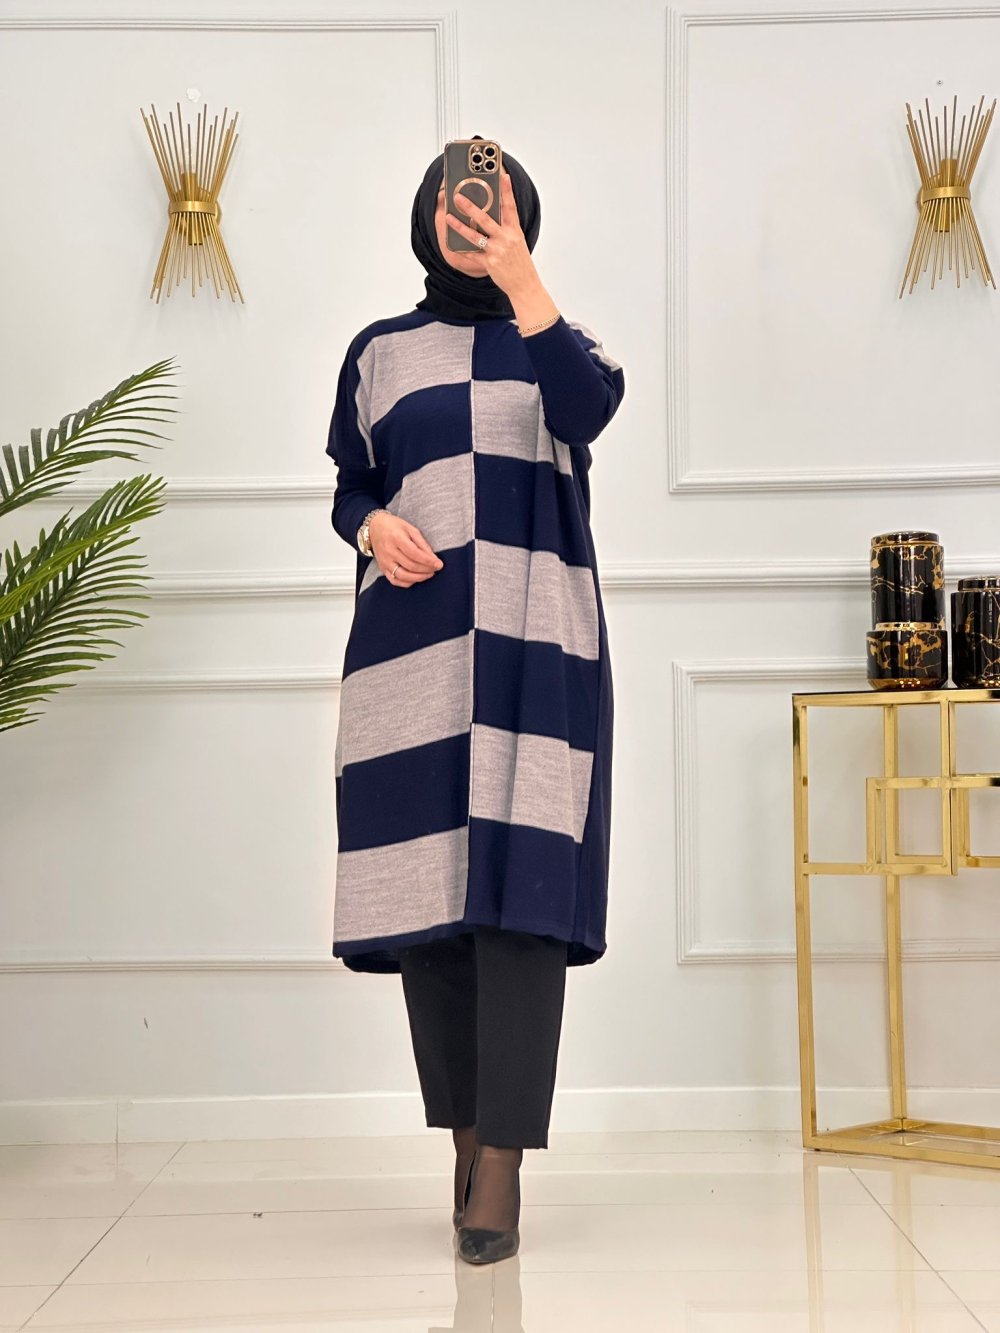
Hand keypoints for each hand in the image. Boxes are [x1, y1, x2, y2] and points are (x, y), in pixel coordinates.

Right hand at [369, 511, 443, 587]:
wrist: (374, 528)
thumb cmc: (393, 526)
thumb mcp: (410, 528)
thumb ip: (421, 543)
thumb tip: (432, 557)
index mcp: (397, 538)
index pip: (415, 554)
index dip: (428, 561)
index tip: (439, 564)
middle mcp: (389, 551)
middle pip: (411, 566)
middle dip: (427, 569)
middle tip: (436, 568)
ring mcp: (385, 562)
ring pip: (403, 576)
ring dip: (419, 578)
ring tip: (429, 574)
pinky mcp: (382, 568)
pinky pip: (395, 580)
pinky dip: (407, 582)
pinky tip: (416, 578)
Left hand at [446, 169, 539, 298]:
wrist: (525, 285)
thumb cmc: (520, 263)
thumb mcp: (517, 242)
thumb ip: (505, 229)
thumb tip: (489, 218)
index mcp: (515, 231)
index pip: (511, 206)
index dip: (507, 190)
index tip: (503, 175)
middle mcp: (506, 239)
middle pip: (486, 219)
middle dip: (470, 206)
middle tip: (458, 197)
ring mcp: (497, 251)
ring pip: (475, 236)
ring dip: (459, 226)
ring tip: (449, 217)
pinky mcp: (490, 264)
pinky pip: (472, 255)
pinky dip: (462, 249)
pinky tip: (452, 243)